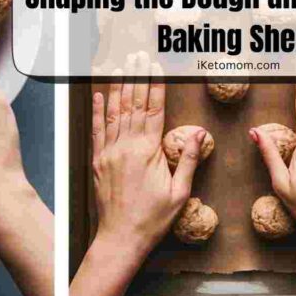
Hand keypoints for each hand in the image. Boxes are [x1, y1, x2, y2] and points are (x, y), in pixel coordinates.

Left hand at [91, 52, 203, 254]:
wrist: (121, 238)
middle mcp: (126, 147)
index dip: (156, 86)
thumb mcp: (180, 192)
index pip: (154, 110)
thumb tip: (198, 133)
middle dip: (138, 78)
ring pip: (115, 112)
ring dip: (120, 87)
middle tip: (140, 56)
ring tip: (123, 66)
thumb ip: (188, 159)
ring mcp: (109, 152)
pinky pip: (98, 129)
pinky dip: (98, 110)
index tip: (157, 67)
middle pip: (134, 104)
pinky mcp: (98, 161)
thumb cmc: (153, 219)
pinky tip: (100, 94)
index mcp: (148, 152)